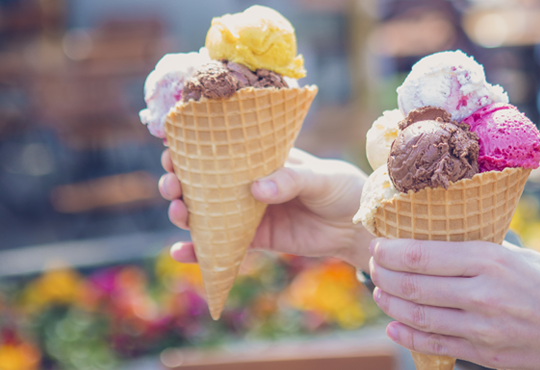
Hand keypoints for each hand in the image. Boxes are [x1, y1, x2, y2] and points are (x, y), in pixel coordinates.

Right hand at [159, 148, 373, 270]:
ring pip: (206, 213)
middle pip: (202, 182)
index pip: (220, 150)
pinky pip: (223, 246)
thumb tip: (257, 190)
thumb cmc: (339, 188)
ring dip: (184, 213)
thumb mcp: (319, 178)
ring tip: (178, 213)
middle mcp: (247, 184)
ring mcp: (248, 213)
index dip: (191, 149)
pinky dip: (201, 251)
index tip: (171, 148)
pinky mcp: (255, 239)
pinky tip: (180, 252)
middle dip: (179, 182)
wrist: (356, 226)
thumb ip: (291, 180)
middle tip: (172, 184)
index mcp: (260, 159)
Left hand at [369, 238, 539, 369]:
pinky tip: (395, 325)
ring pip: (418, 316)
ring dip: (390, 303)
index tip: (378, 245)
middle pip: (413, 285)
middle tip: (373, 267)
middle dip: (383, 275)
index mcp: (492, 262)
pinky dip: (408, 334)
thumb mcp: (528, 259)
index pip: (423, 255)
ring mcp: (482, 329)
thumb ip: (486, 254)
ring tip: (379, 293)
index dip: (391, 251)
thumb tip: (446, 245)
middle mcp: (482, 295)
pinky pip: (435, 345)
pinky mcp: (485, 355)